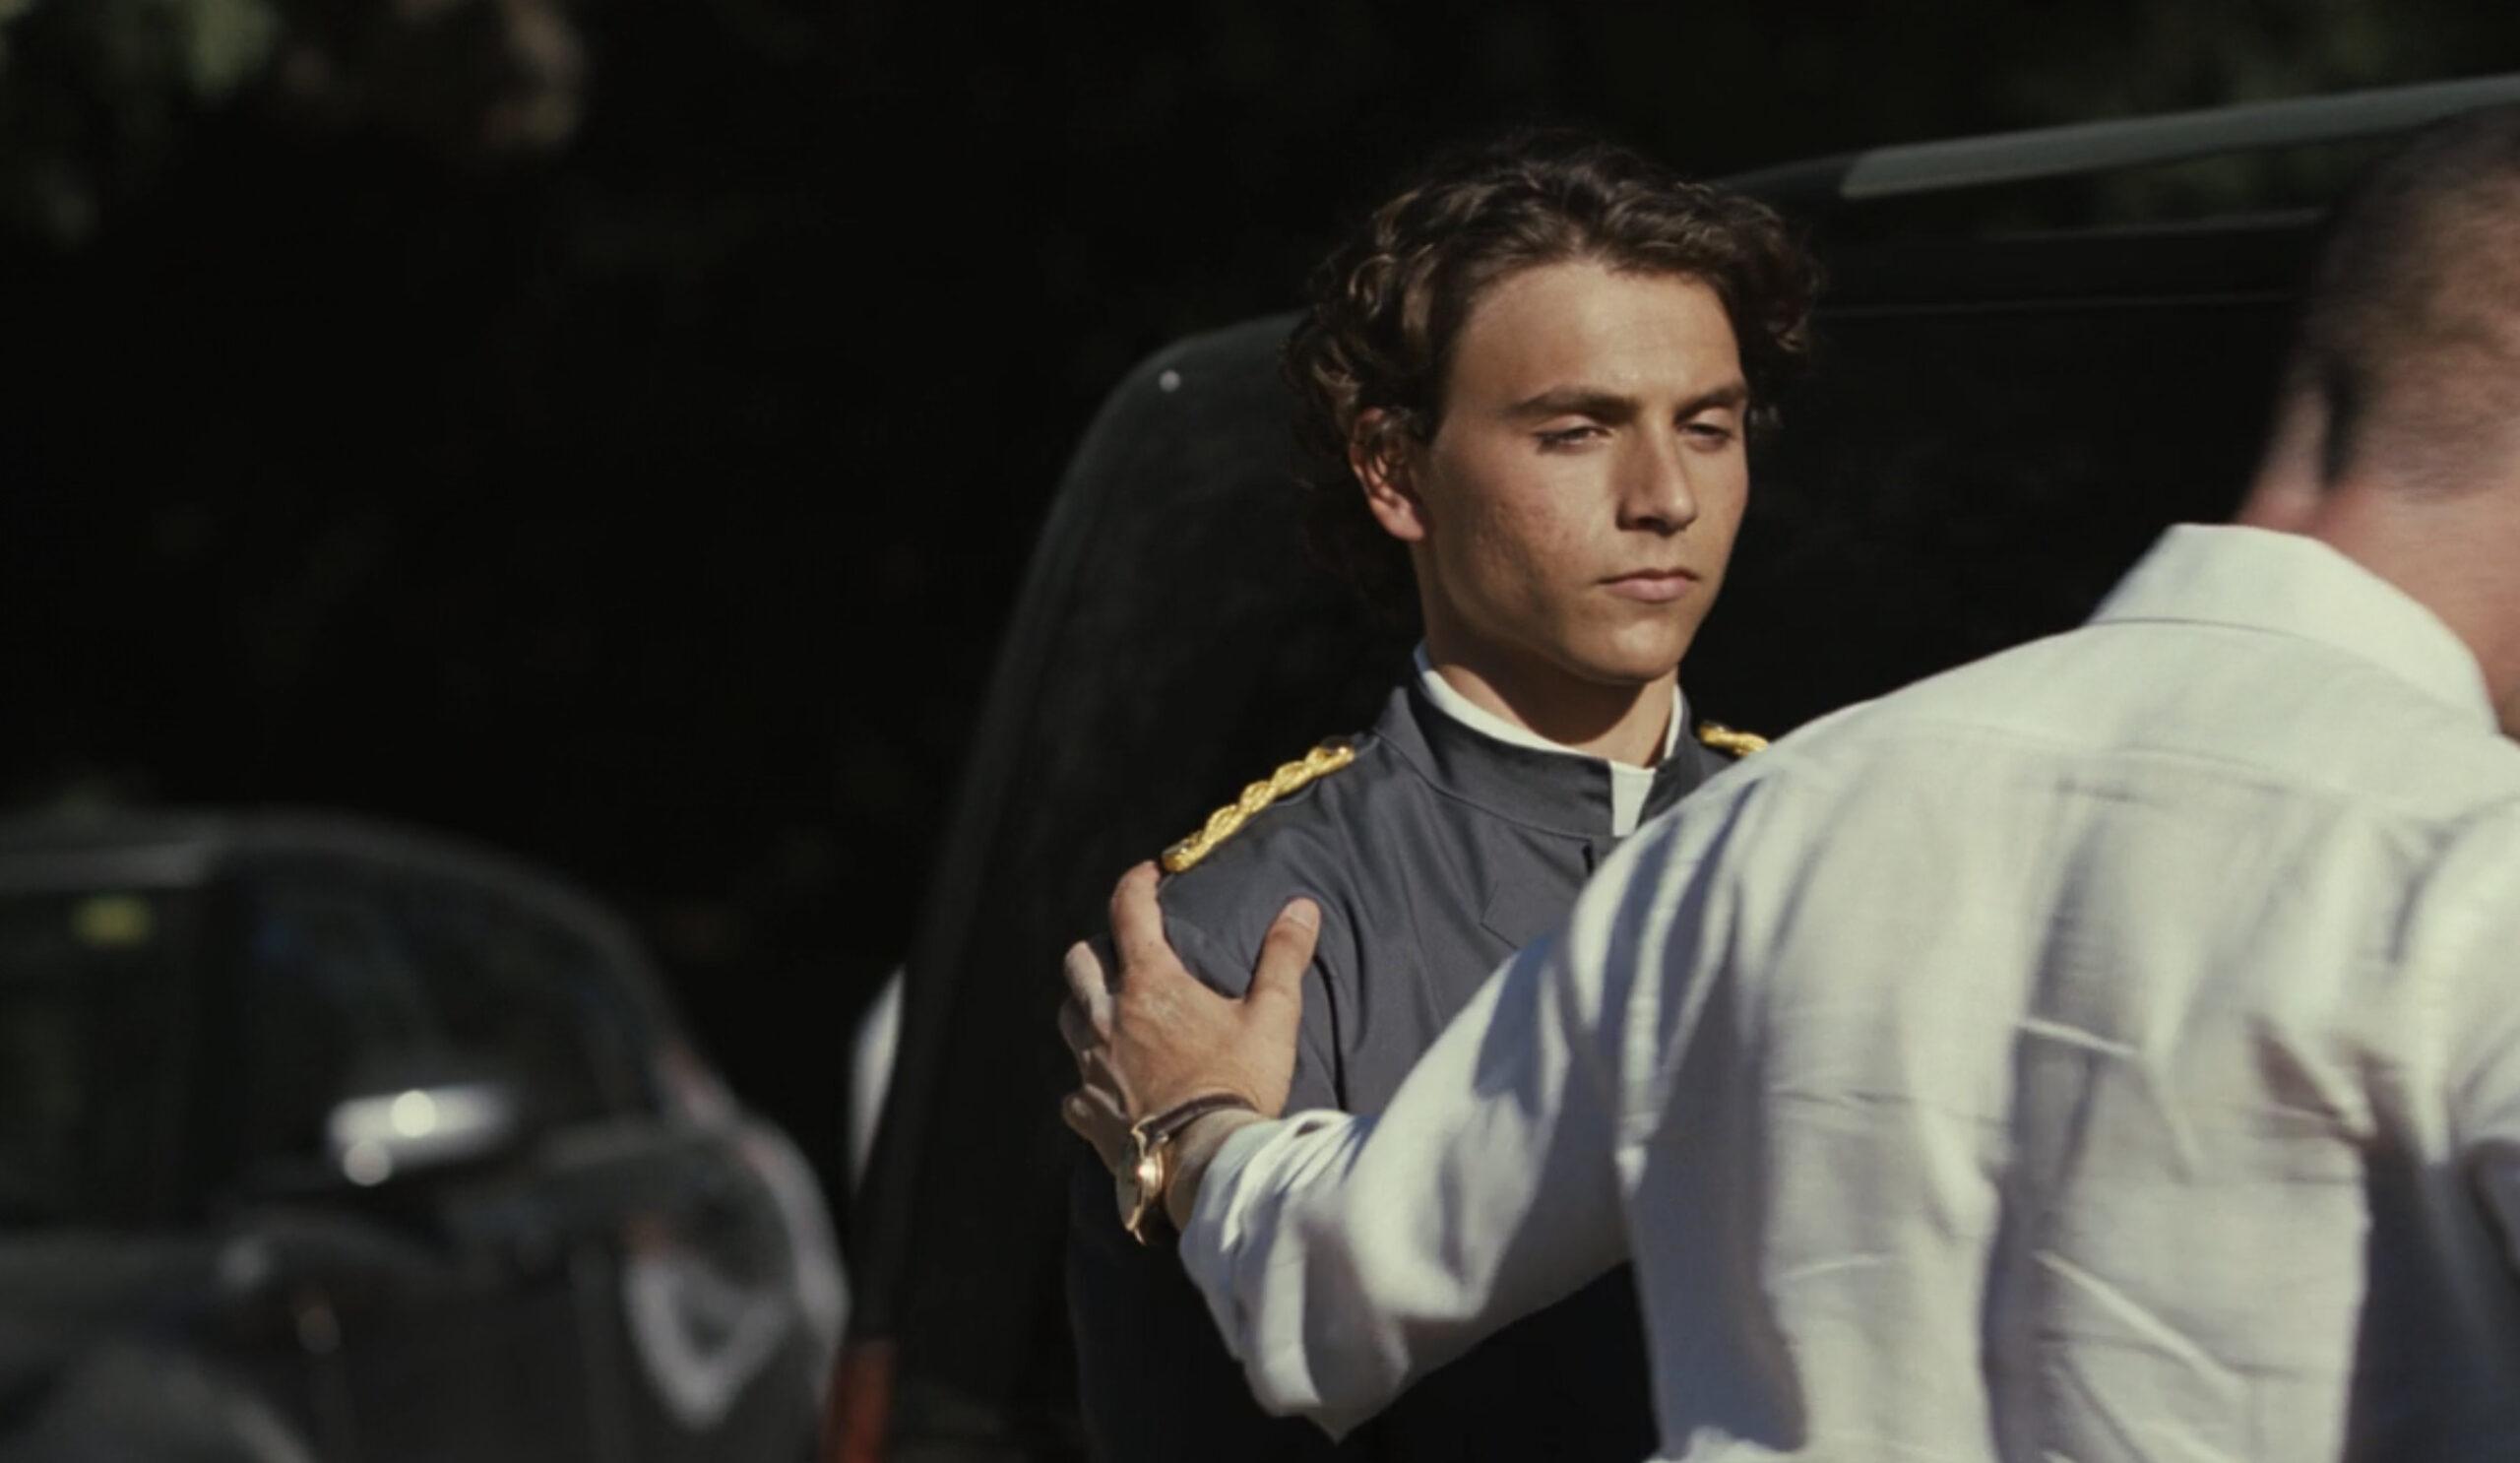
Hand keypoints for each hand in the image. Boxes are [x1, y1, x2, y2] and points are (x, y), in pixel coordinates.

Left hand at [1058, 862, 1318, 1172]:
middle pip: (1079, 960)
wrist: (1206, 1162)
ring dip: (1084, 1007)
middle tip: (1125, 954)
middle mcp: (1107, 1016)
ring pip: (1067, 1017)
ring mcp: (1089, 1064)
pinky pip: (1074, 1087)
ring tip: (1111, 1015)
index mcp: (1150, 984)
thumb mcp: (1272, 1018)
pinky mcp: (1085, 1110)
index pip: (1129, 911)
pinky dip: (1088, 1080)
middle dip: (1098, 948)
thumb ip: (1283, 958)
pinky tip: (1109, 1088)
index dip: (1136, 884)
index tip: (1148, 875)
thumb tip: (1301, 908)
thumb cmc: (1238, 1084)